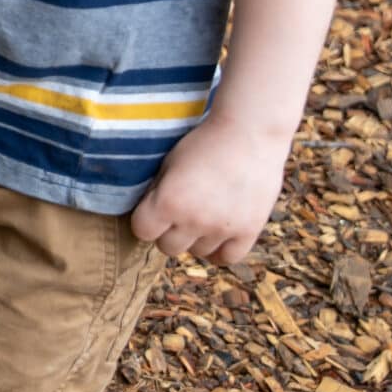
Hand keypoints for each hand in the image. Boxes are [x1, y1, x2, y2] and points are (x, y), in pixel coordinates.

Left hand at [129, 115, 294, 264]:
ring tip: (202, 216)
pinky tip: (217, 235)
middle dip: (168, 231)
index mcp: (168, 202)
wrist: (249, 133)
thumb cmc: (203, 142)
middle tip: (178, 212)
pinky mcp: (249, 231)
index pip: (142, 231)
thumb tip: (147, 212)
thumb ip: (157, 192)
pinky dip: (220, 250)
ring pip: (198, 252)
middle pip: (168, 247)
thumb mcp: (168, 163)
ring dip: (195, 238)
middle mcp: (194, 221)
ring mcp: (223, 229)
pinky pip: (227, 258)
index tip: (153, 208)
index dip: (146, 220)